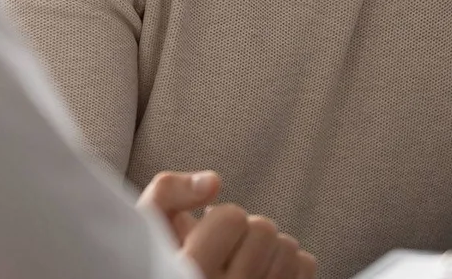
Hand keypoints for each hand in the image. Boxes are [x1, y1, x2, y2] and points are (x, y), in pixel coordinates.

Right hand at [138, 171, 316, 278]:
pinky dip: (291, 262)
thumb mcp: (146, 223)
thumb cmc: (161, 257)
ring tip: (244, 258)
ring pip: (289, 250)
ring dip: (269, 246)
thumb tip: (214, 182)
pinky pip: (306, 267)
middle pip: (264, 230)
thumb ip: (167, 191)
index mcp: (187, 273)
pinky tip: (264, 270)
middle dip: (245, 229)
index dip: (220, 215)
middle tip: (227, 245)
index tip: (208, 230)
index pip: (232, 218)